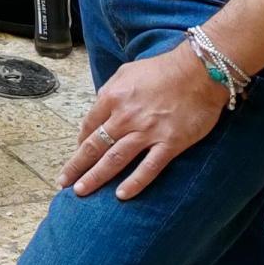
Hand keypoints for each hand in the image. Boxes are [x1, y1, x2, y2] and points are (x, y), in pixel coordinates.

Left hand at [62, 43, 230, 199]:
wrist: (200, 71)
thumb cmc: (163, 69)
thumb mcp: (127, 72)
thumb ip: (111, 90)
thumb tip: (100, 106)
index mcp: (113, 97)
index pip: (89, 125)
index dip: (80, 141)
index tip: (76, 153)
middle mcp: (125, 117)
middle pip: (95, 146)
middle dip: (77, 166)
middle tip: (63, 182)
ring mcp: (148, 132)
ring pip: (115, 159)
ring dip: (96, 177)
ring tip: (81, 192)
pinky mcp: (171, 143)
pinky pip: (149, 167)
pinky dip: (135, 182)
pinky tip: (121, 195)